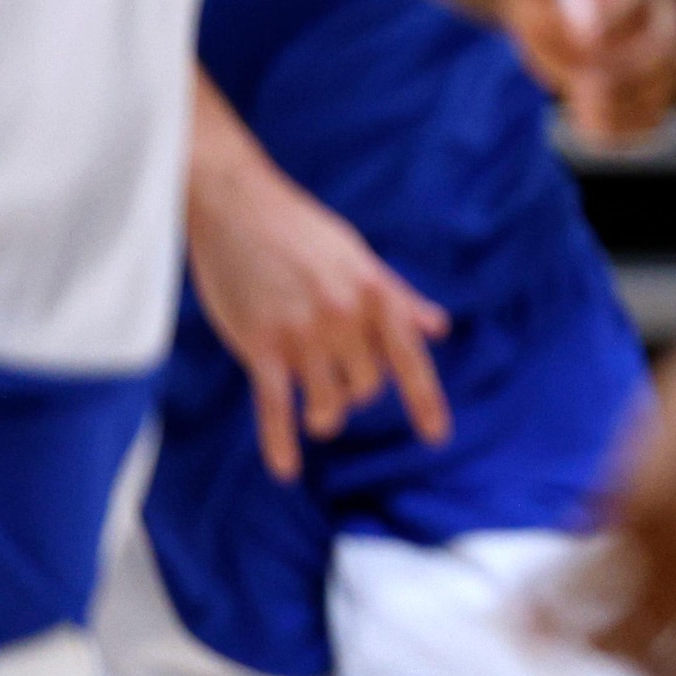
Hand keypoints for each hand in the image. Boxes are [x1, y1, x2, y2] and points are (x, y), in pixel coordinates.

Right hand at [185, 147, 447, 481]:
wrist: (237, 206)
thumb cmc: (302, 232)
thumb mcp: (360, 259)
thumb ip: (400, 299)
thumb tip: (438, 328)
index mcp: (376, 294)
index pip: (409, 358)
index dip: (426, 401)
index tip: (438, 438)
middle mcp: (346, 317)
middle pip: (366, 386)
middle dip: (356, 389)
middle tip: (336, 375)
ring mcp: (303, 333)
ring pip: (329, 403)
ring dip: (325, 414)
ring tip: (317, 412)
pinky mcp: (260, 344)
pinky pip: (275, 406)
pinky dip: (280, 440)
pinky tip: (285, 469)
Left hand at [501, 0, 675, 146]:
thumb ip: (548, 2)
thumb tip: (585, 33)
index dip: (614, 14)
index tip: (581, 40)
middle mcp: (659, 1)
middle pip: (669, 37)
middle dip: (628, 66)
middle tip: (584, 81)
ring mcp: (662, 43)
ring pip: (666, 80)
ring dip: (624, 103)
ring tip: (580, 104)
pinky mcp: (651, 80)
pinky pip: (653, 112)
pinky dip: (625, 127)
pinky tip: (590, 125)